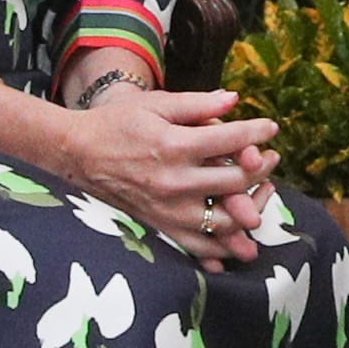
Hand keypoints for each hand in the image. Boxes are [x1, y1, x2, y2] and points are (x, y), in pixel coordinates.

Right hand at [50, 83, 279, 268]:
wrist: (77, 153)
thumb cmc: (117, 123)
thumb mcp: (156, 104)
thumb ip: (198, 104)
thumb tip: (235, 99)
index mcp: (174, 145)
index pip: (231, 141)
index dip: (257, 132)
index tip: (271, 128)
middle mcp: (173, 182)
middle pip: (235, 182)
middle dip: (261, 169)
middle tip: (271, 159)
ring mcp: (166, 210)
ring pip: (224, 222)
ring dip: (250, 210)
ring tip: (261, 194)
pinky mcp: (158, 227)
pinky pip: (197, 247)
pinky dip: (221, 249)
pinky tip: (238, 237)